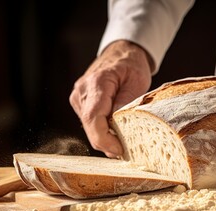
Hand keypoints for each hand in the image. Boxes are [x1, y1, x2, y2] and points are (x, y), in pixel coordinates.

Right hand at [69, 40, 151, 157]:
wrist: (121, 53)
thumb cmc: (131, 64)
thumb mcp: (137, 80)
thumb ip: (126, 102)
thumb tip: (119, 127)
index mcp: (96, 83)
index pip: (93, 118)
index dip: (104, 139)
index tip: (119, 150)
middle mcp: (82, 92)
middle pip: (90, 127)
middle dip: (107, 144)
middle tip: (126, 152)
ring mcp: (78, 99)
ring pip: (89, 128)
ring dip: (105, 139)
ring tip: (124, 142)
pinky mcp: (80, 104)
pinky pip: (90, 124)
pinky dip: (103, 133)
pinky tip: (116, 135)